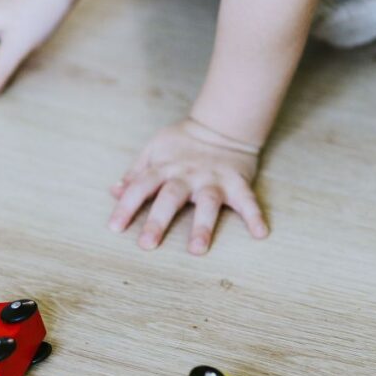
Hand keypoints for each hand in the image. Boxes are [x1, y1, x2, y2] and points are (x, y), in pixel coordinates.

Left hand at [108, 119, 268, 254]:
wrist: (221, 125)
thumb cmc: (182, 143)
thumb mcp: (154, 150)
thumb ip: (135, 172)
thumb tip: (114, 191)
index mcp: (164, 167)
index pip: (140, 187)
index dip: (126, 206)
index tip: (114, 228)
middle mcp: (187, 174)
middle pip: (170, 197)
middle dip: (158, 221)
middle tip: (147, 244)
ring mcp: (214, 178)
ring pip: (207, 202)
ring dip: (202, 226)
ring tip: (196, 250)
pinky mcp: (238, 182)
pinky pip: (248, 200)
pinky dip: (255, 216)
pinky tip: (261, 233)